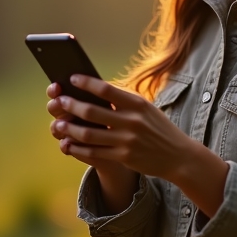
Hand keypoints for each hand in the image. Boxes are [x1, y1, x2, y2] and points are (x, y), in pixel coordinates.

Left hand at [48, 75, 228, 217]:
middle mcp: (132, 121)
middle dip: (71, 106)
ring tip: (58, 124)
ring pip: (89, 134)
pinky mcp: (124, 157)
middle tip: (58, 101)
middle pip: (92, 112)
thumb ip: (124, 100)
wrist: (178, 155)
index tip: (72, 78)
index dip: (85, 83)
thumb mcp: (146, 108)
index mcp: (137, 103)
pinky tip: (68, 144)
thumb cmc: (158, 128)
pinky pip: (95, 152)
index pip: (105, 89)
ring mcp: (127, 140)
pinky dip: (78, 149)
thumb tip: (96, 89)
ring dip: (70, 129)